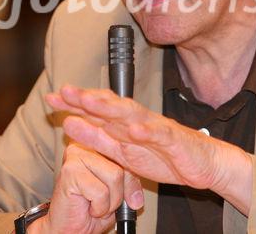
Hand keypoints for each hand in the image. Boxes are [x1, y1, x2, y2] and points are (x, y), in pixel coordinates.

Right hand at [27, 142, 142, 233]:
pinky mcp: (70, 170)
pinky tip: (87, 206)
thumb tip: (139, 193)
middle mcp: (86, 143)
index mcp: (98, 143)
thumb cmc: (91, 208)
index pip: (127, 152)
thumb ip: (129, 179)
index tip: (135, 197)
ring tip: (95, 203)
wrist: (66, 228)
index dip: (133, 177)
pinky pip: (101, 192)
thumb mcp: (118, 191)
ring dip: (110, 201)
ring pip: (115, 176)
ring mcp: (76, 154)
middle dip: (122, 192)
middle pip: (124, 164)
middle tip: (108, 203)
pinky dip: (99, 207)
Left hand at [46, 85, 252, 214]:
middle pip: (109, 106)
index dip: (74, 103)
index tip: (52, 98)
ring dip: (110, 107)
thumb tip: (69, 124)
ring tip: (90, 102)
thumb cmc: (164, 155)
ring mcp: (155, 128)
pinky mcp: (174, 139)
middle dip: (86, 98)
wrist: (203, 163)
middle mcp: (137, 121)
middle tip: (64, 91)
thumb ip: (98, 138)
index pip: (97, 109)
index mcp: (124, 124)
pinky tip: (135, 128)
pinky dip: (147, 131)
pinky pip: (160, 134)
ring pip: (131, 114)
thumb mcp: (124, 152)